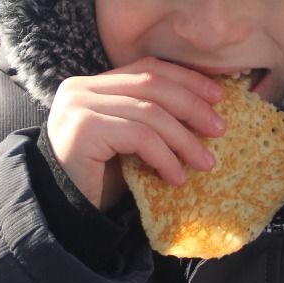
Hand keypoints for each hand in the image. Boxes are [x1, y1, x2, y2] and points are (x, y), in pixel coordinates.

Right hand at [45, 58, 226, 210]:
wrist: (63, 213)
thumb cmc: (98, 180)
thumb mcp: (129, 141)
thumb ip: (151, 119)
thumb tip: (207, 110)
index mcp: (92, 84)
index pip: (147, 69)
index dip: (186, 79)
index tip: (218, 98)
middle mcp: (80, 88)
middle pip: (151, 84)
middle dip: (192, 106)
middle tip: (220, 129)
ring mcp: (79, 106)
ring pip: (149, 112)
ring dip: (184, 139)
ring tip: (205, 162)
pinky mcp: (84, 129)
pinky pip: (139, 136)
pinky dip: (165, 157)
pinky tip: (176, 177)